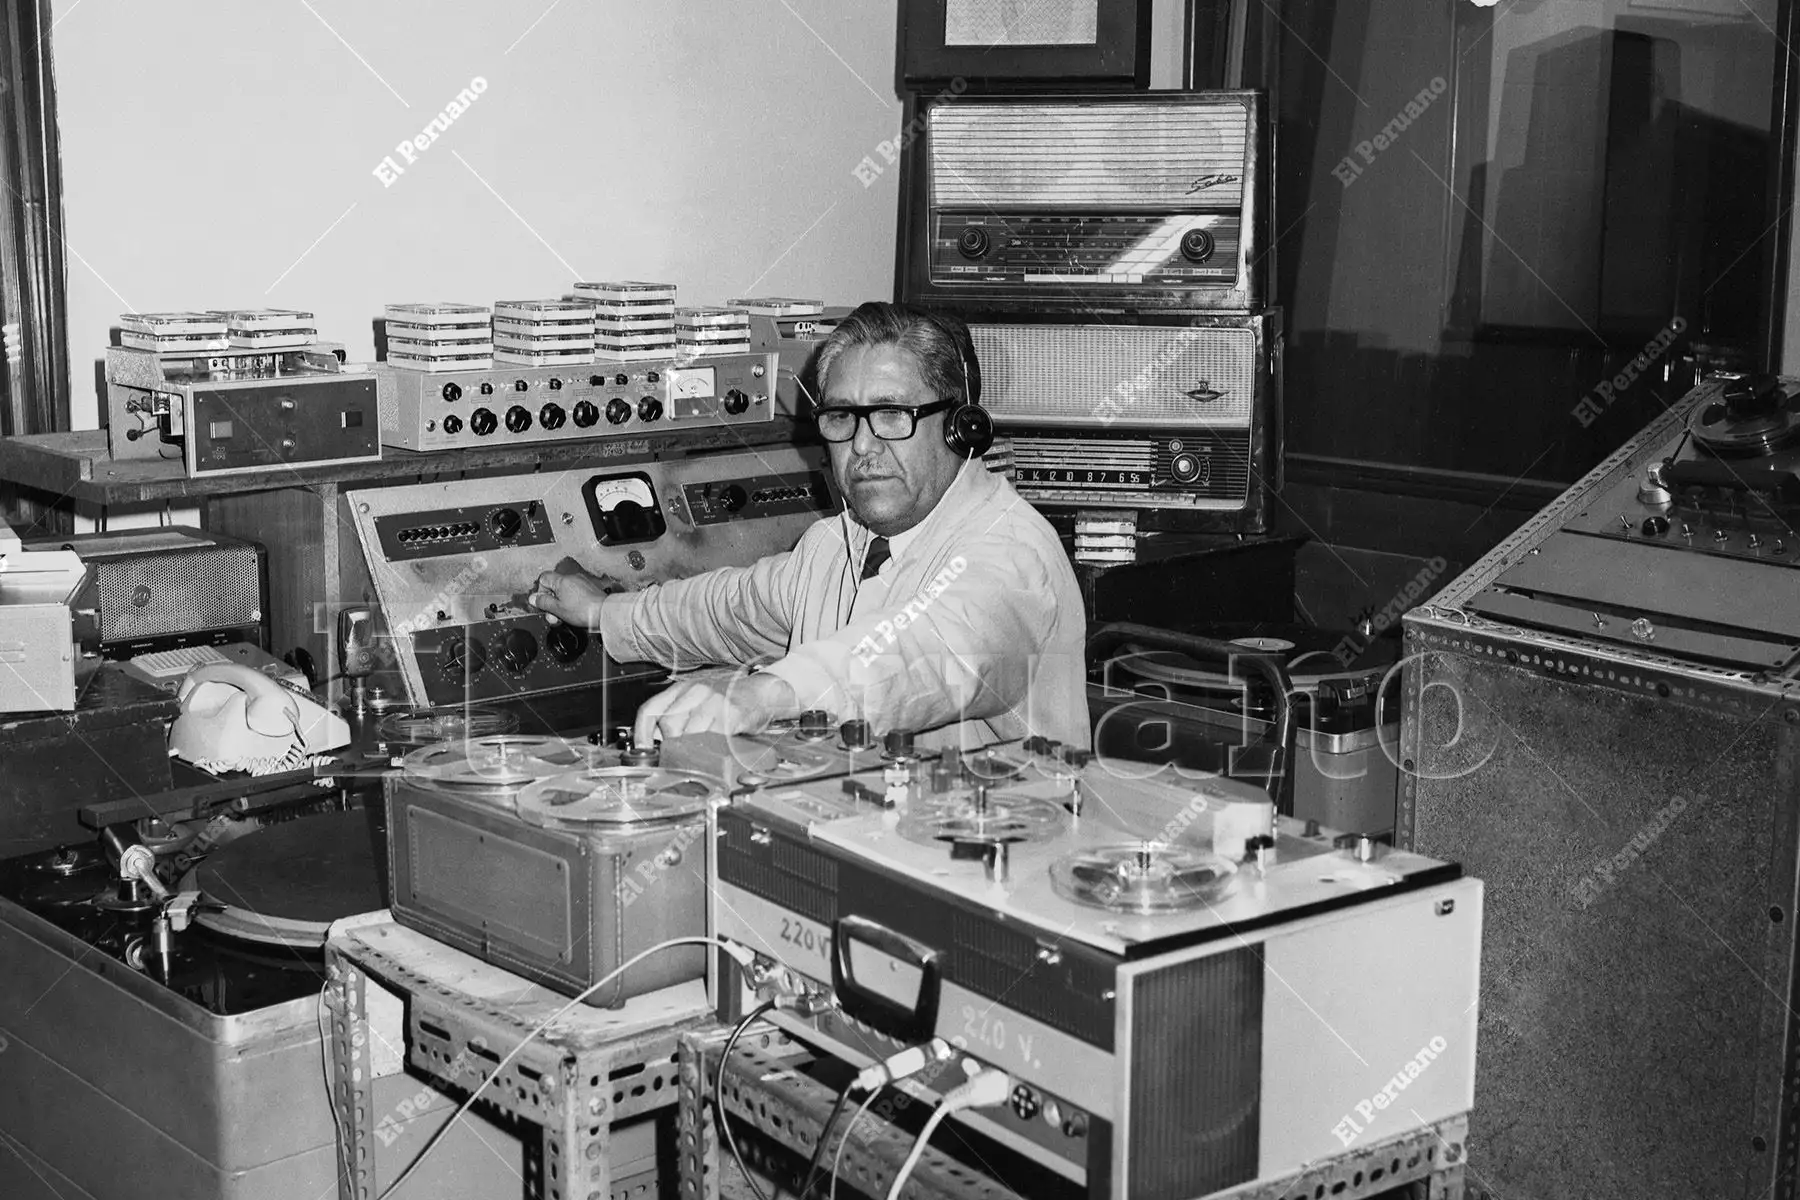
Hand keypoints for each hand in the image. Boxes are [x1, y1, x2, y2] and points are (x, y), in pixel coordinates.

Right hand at [528, 567, 624, 628]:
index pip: (543, 578)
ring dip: (561, 604)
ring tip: (564, 616)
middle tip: (554, 615)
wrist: (605, 613)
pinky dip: (572, 602)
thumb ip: (543, 602)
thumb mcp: (557, 609)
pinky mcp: (589, 589)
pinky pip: (575, 594)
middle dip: (551, 602)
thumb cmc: (584, 611)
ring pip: (564, 592)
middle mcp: (572, 578)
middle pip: (554, 587)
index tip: (543, 603)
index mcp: (562, 580)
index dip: (540, 591)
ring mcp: (582, 582)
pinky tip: (575, 613)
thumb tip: (533, 598)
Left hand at [634, 671, 796, 746]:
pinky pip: (712, 737)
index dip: (642, 733)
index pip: (650, 709)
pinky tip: (715, 748)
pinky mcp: (730, 713)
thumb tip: (659, 741)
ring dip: (692, 749)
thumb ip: (679, 715)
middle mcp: (695, 691)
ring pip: (689, 733)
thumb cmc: (730, 699)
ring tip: (700, 752)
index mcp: (682, 688)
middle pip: (669, 725)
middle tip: (681, 753)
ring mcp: (713, 701)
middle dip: (672, 744)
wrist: (762, 692)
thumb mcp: (699, 699)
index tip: (643, 749)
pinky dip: (711, 748)